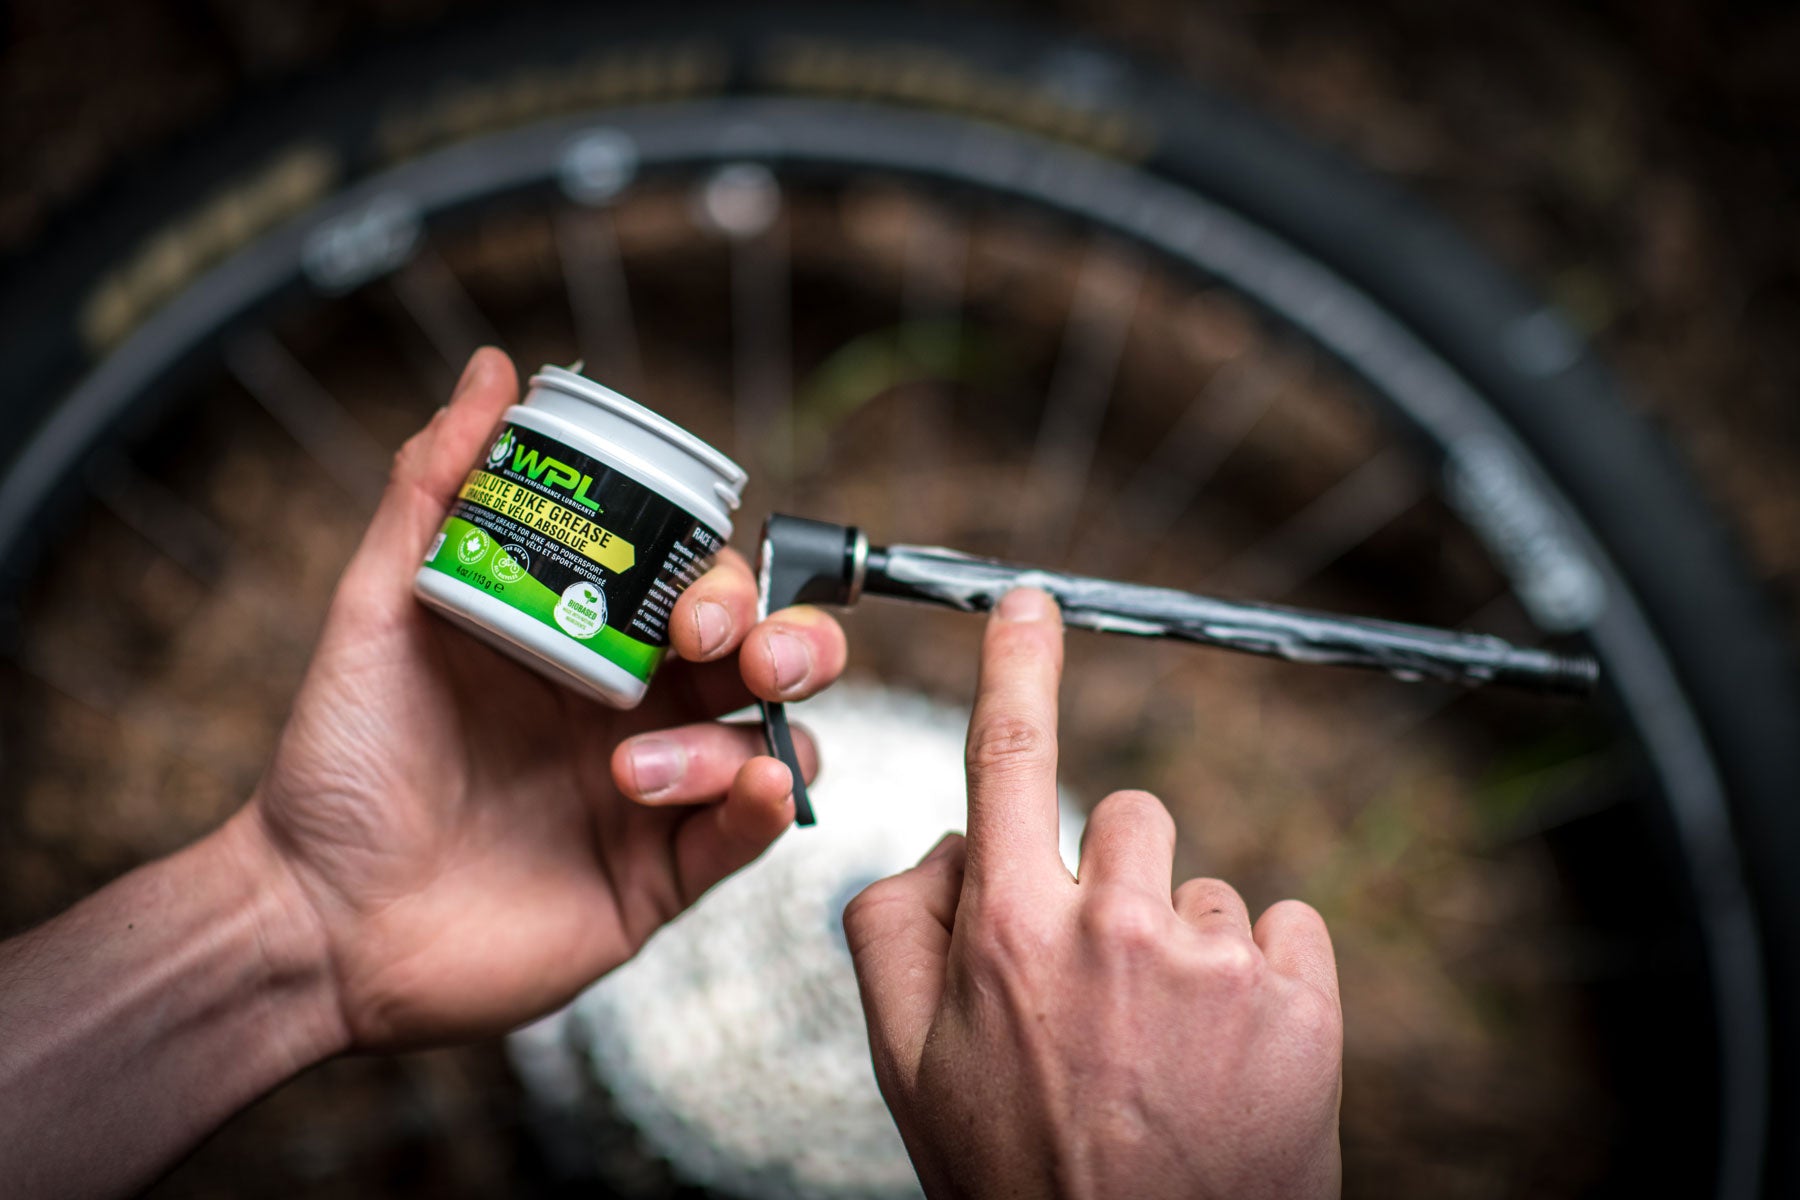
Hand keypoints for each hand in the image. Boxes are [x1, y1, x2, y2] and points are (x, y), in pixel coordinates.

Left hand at [245, 348, 846, 1048]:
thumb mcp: (382, 609)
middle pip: (767, 657)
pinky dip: (765, 805)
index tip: (690, 596)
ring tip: (637, 773)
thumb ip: (436, 489)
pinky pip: (748, 836)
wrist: (315, 916)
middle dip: (787, 641)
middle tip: (729, 651)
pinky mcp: (659, 879)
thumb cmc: (342, 764)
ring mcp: (657, 797)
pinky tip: (745, 791)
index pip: (701, 589)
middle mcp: (637, 711)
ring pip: (776, 741)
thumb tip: (492, 371)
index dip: (725, 581)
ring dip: (750, 736)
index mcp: (591, 643)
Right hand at [844, 588, 1341, 1198]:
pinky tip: (1229, 1056)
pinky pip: (1284, 927)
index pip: (1005, 752)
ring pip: (1200, 884)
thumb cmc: (1023, 1180)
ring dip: (1182, 942)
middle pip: (1123, 814)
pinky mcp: (1300, 996)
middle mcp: (1112, 924)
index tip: (1029, 602)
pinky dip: (1263, 979)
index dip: (1017, 661)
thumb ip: (893, 931)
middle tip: (1104, 979)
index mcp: (1008, 930)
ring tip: (1166, 1044)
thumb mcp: (908, 1069)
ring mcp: (1213, 958)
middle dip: (1111, 874)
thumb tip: (942, 847)